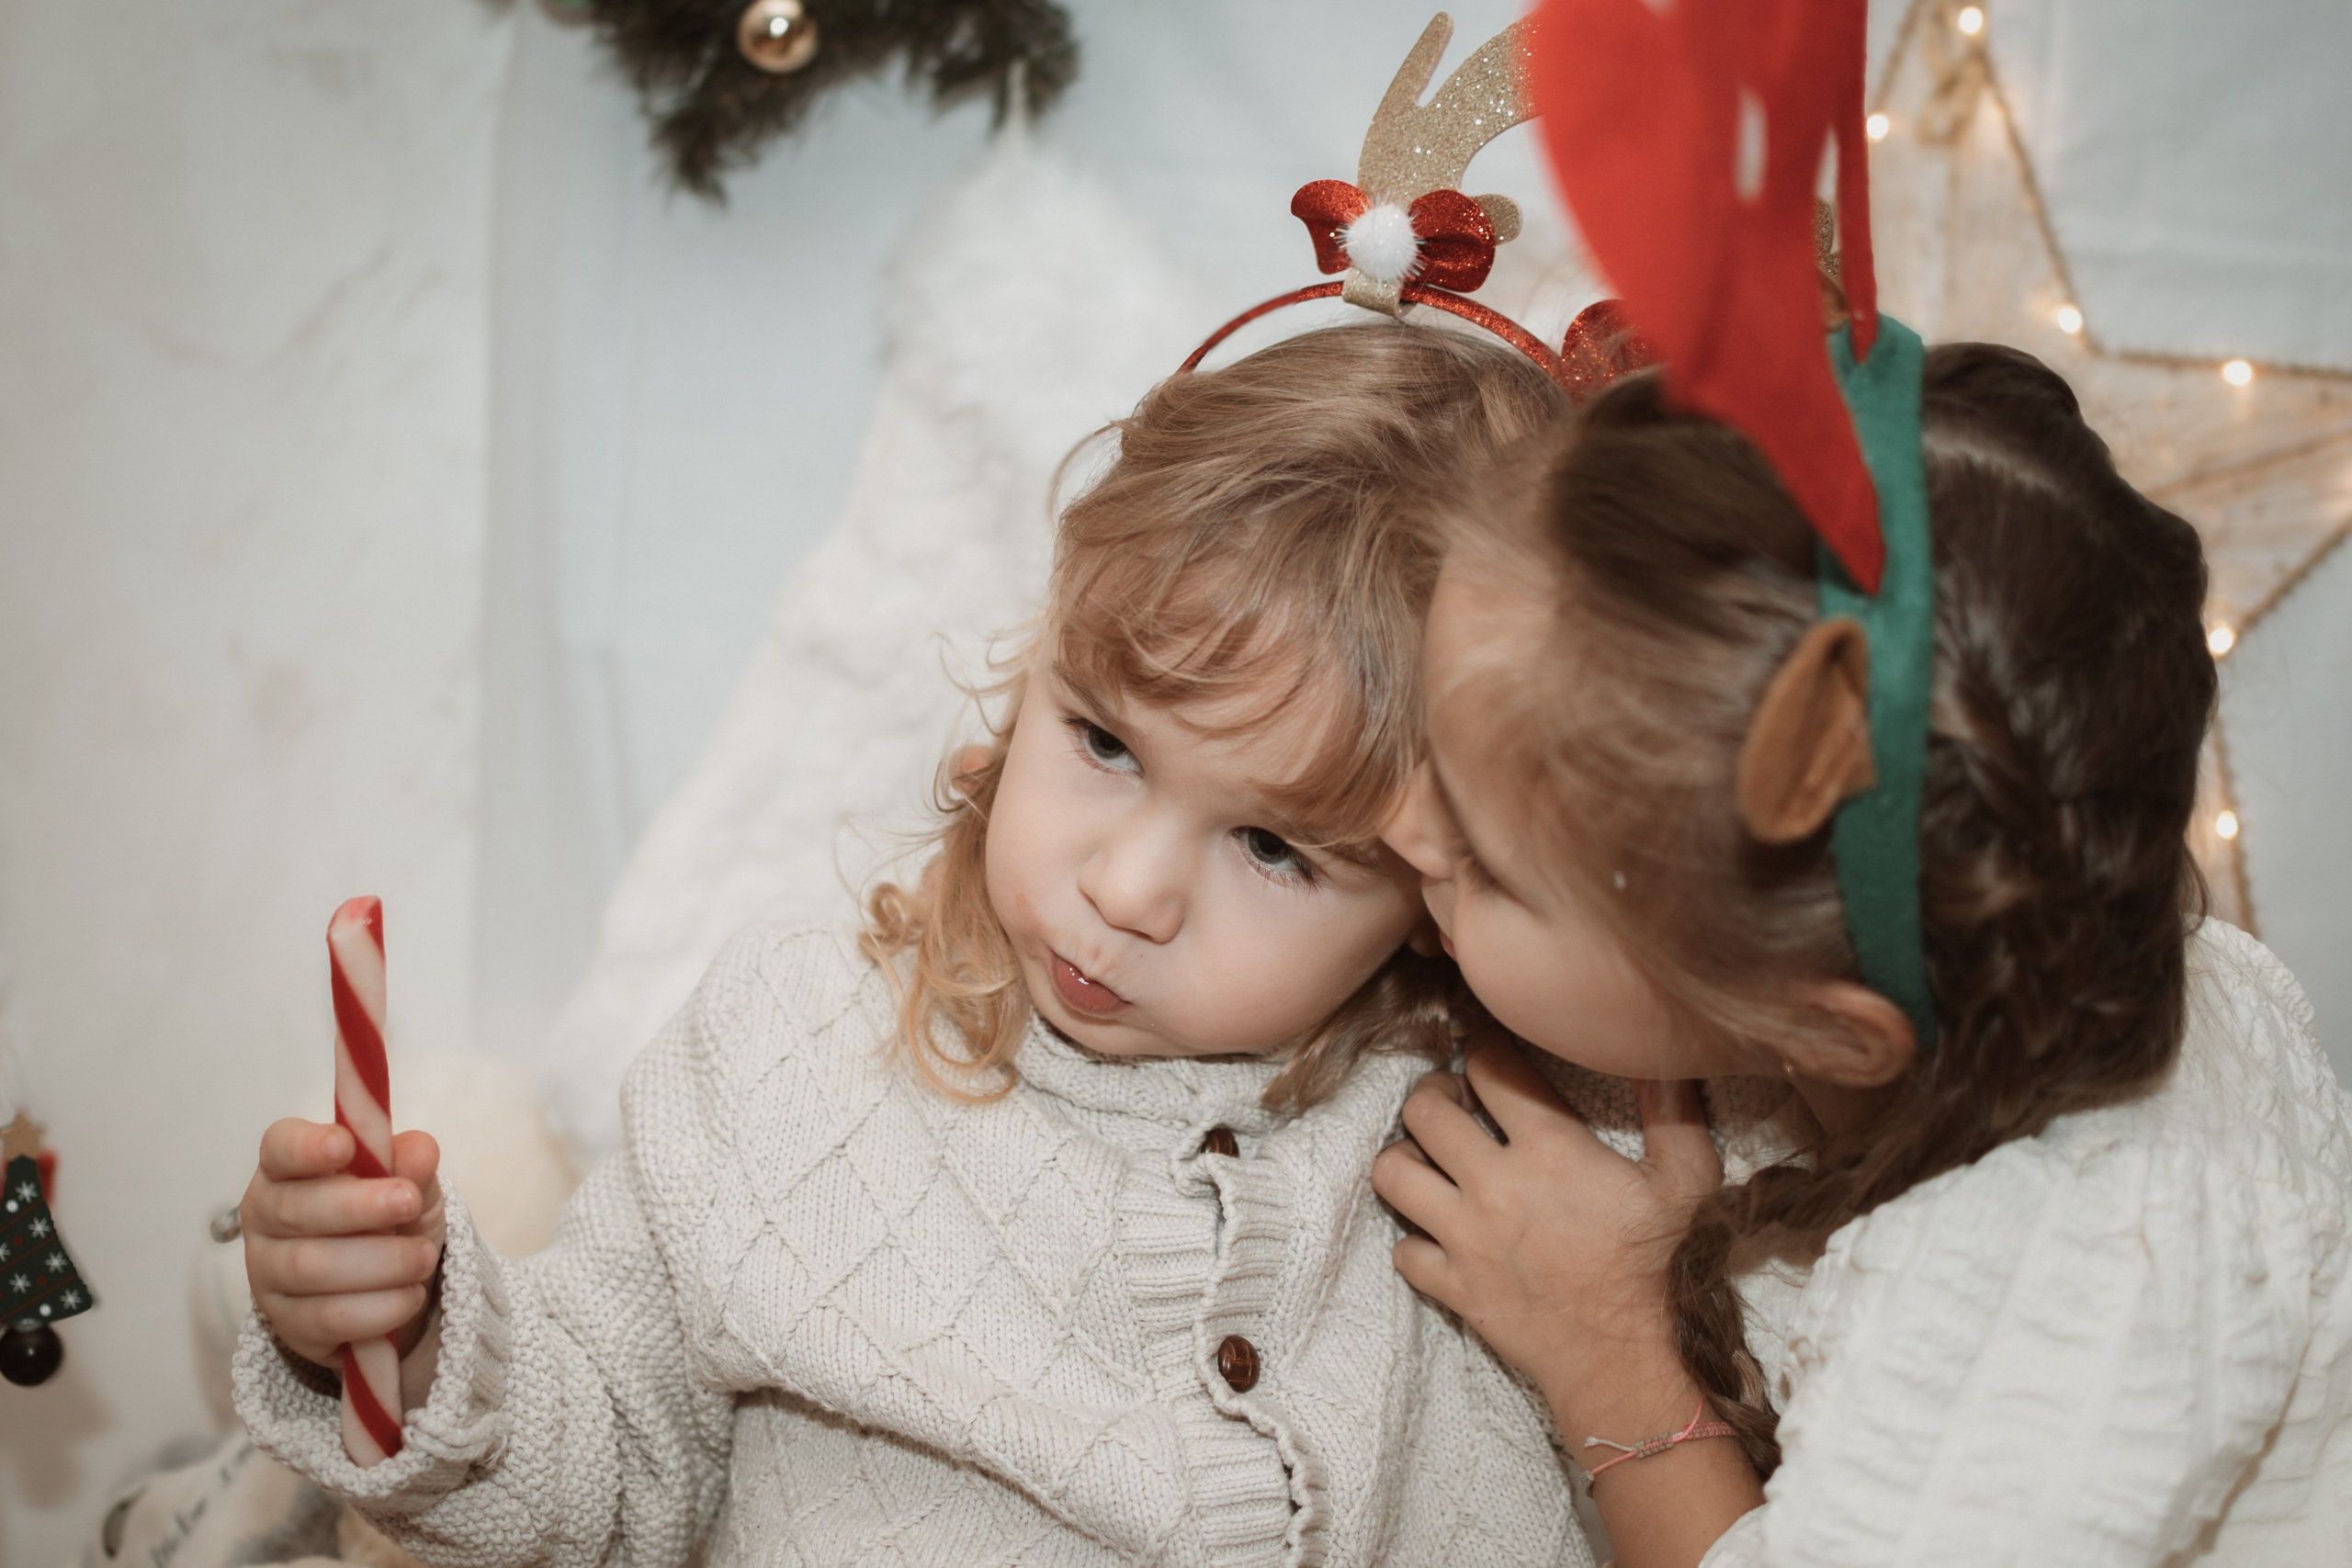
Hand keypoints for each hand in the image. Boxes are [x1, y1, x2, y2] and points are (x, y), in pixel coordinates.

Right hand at [242, 1119, 444, 1368]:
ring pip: (312, 1268)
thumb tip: (420, 1150)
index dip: (306, 1146)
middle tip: (409, 1202)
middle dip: (359, 1206)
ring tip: (423, 1256)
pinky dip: (380, 1306)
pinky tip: (410, 1295)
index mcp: (286, 1169)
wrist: (388, 1284)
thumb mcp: (411, 1183)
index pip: (279, 1147)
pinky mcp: (288, 1324)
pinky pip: (328, 1318)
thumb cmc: (387, 1217)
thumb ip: (412, 1164)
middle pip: (295, 1210)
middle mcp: (265, 1218)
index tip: (344, 1145)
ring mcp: (268, 1274)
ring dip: (380, 1262)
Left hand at [1370, 1040, 1719, 1442]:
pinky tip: (1440, 1233)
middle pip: (1422, 1110)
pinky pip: (1402, 1249)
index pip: (1487, 1067)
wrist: (1622, 1358)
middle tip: (1453, 1101)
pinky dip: (1414, 1239)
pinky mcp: (1452, 1284)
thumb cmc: (1655, 1264)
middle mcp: (1494, 1184)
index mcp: (1548, 1148)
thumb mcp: (1685, 1178)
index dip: (1483, 1049)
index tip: (1489, 1054)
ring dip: (1405, 1159)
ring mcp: (1465, 1237)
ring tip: (1431, 1159)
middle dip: (1432, 1093)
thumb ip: (1672, 1110)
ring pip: (1392, 1173)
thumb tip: (1659, 1056)